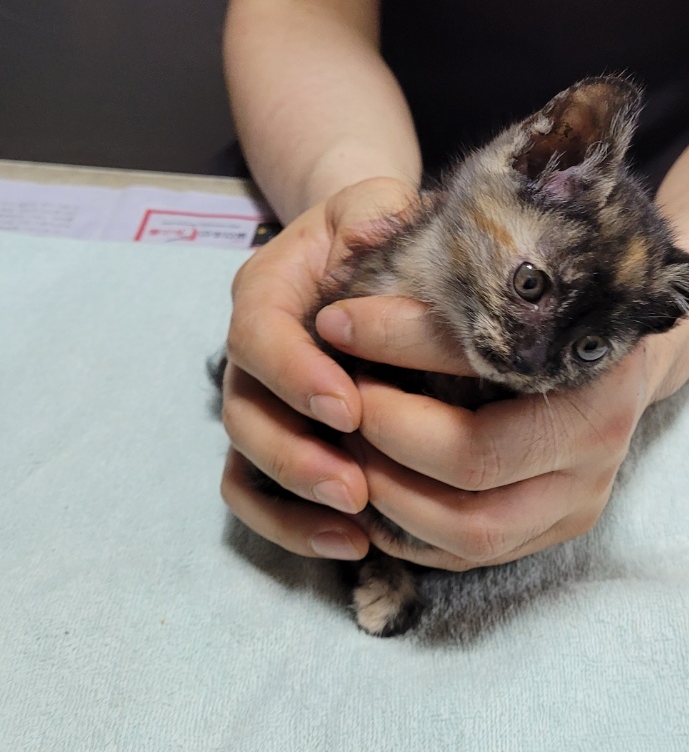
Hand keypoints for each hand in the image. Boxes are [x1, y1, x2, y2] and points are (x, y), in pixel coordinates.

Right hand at [218, 175, 417, 559]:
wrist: (373, 251)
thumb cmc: (381, 231)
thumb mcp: (380, 206)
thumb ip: (377, 215)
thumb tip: (377, 229)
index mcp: (269, 288)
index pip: (258, 333)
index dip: (293, 374)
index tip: (347, 407)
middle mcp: (254, 350)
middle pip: (244, 411)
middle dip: (295, 455)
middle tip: (355, 488)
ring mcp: (262, 401)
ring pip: (246, 460)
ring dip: (296, 497)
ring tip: (356, 527)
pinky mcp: (280, 441)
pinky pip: (260, 494)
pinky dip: (293, 526)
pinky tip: (352, 544)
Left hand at [314, 296, 669, 569]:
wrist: (615, 347)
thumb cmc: (552, 306)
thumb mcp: (507, 291)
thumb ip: (433, 311)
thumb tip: (336, 326)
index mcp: (592, 374)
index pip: (483, 371)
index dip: (398, 351)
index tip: (337, 330)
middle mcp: (597, 448)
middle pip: (474, 466)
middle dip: (388, 438)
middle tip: (343, 404)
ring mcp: (580, 501)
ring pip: (471, 533)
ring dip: (392, 497)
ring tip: (348, 451)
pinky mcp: (556, 531)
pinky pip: (471, 557)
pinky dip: (410, 531)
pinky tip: (373, 491)